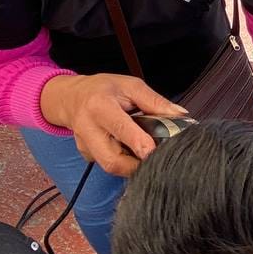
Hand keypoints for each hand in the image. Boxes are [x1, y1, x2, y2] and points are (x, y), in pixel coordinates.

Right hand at [41, 74, 187, 176]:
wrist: (71, 98)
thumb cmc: (104, 89)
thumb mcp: (130, 85)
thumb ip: (155, 101)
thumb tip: (180, 115)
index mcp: (100, 106)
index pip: (121, 129)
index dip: (140, 144)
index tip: (156, 152)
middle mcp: (89, 129)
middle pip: (112, 161)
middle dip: (137, 166)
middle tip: (158, 160)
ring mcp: (85, 146)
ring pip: (111, 167)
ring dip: (133, 166)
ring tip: (147, 154)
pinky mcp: (86, 156)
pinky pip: (108, 165)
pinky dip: (125, 163)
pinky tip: (133, 152)